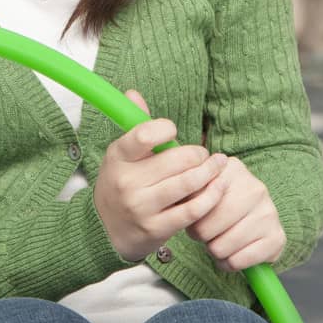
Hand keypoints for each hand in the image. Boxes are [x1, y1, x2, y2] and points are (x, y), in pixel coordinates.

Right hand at [94, 90, 228, 260]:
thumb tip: (133, 93)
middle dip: (198, 154)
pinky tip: (217, 187)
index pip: (144, 135)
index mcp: (118, 157)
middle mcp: (127, 181)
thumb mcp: (121, 155)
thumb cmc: (120, 184)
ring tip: (218, 166)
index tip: (173, 131)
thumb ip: (135, 127)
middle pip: (176, 160)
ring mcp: (142, 207)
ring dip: (210, 172)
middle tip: (204, 154)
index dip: (165, 128)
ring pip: (189, 183)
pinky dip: (211, 195)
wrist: (105, 230)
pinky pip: (193, 209)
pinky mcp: (157, 228)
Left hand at [187, 156, 285, 271]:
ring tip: (219, 242)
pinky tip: (232, 254)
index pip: (195, 202)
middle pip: (206, 229)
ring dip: (215, 251)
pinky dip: (229, 264)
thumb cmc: (221, 204)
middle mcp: (255, 188)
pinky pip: (238, 261)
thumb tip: (171, 195)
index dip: (190, 216)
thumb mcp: (202, 189)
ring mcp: (269, 212)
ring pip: (221, 248)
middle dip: (201, 236)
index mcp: (232, 170)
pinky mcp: (277, 237)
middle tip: (207, 234)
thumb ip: (187, 189)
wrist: (258, 219)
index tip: (194, 216)